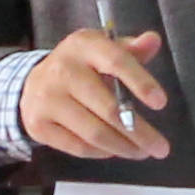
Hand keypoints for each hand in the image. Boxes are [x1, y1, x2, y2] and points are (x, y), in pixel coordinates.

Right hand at [17, 24, 178, 165]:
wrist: (33, 83)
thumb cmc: (80, 67)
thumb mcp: (103, 50)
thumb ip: (131, 49)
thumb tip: (153, 41)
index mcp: (83, 45)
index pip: (116, 61)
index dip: (141, 82)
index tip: (161, 103)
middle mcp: (62, 70)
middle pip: (108, 108)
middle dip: (140, 132)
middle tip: (161, 148)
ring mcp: (47, 99)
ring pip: (94, 132)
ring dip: (123, 147)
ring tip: (142, 152)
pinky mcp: (38, 125)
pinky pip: (78, 147)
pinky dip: (101, 153)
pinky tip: (115, 150)